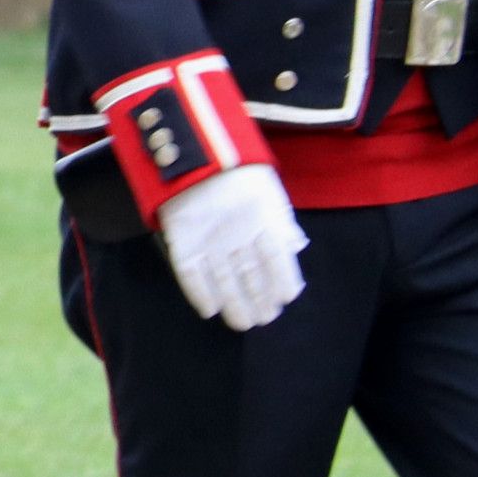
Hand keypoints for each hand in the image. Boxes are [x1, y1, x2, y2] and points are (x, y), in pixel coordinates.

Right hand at [157, 164, 304, 332]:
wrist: (195, 153)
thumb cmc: (238, 172)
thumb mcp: (268, 190)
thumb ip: (280, 221)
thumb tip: (295, 248)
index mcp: (262, 218)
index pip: (277, 258)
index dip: (282, 280)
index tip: (286, 298)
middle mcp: (237, 233)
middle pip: (252, 275)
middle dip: (259, 300)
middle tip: (264, 318)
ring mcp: (209, 239)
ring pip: (225, 281)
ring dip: (235, 304)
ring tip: (242, 323)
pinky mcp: (182, 241)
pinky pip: (191, 273)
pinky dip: (200, 293)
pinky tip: (209, 310)